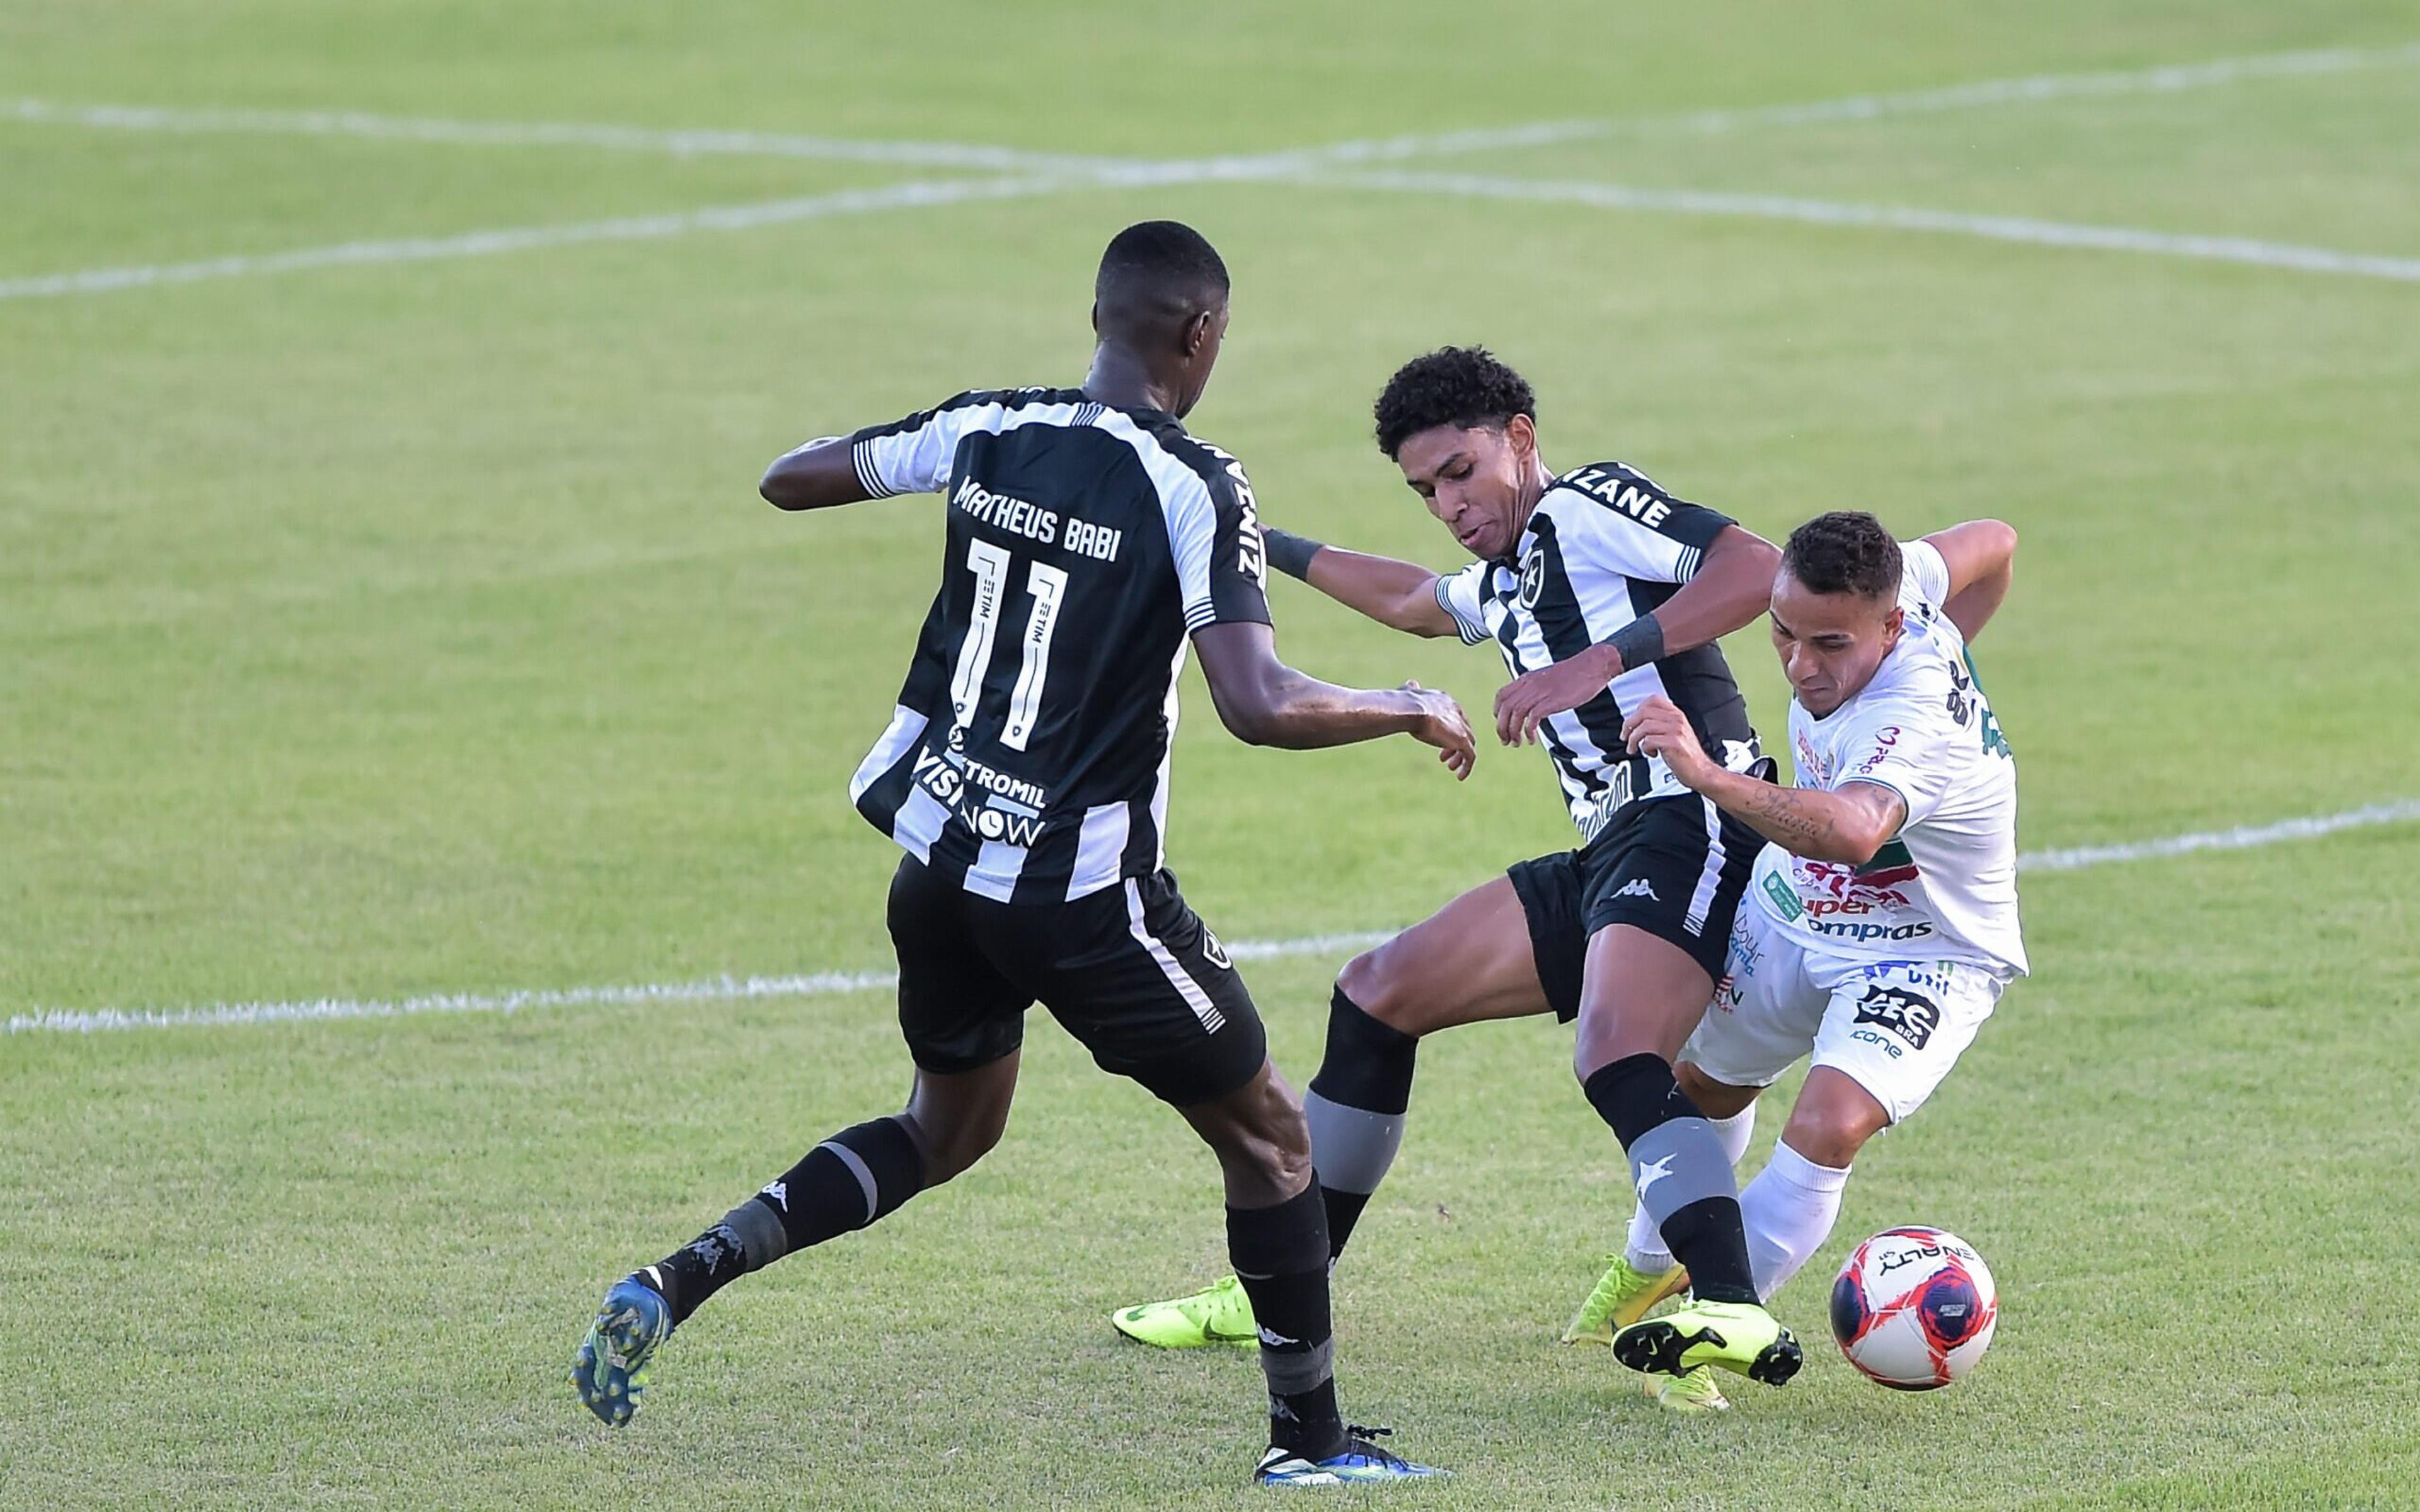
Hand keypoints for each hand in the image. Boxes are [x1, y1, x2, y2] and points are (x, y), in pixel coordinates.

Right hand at [1401, 682, 1474, 780]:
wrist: (1412, 710)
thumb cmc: (1406, 703)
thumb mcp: (1409, 693)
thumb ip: (1412, 689)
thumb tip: (1411, 684)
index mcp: (1446, 701)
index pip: (1455, 717)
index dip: (1449, 730)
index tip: (1439, 742)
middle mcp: (1457, 713)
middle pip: (1464, 731)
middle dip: (1454, 744)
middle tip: (1444, 757)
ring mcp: (1462, 728)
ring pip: (1468, 745)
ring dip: (1459, 756)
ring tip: (1450, 767)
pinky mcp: (1463, 741)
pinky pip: (1470, 757)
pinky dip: (1467, 767)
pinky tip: (1460, 777)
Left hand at [1492, 645, 1616, 746]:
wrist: (1592, 665)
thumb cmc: (1574, 674)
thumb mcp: (1548, 678)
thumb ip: (1536, 689)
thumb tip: (1532, 704)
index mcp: (1527, 678)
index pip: (1502, 695)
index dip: (1498, 712)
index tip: (1502, 724)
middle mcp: (1530, 684)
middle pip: (1505, 708)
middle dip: (1501, 727)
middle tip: (1506, 741)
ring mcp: (1540, 692)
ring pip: (1515, 714)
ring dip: (1513, 732)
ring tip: (1517, 743)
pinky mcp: (1552, 700)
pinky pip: (1532, 718)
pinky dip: (1528, 731)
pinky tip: (1532, 739)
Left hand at [1620, 695, 1716, 789]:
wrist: (1701, 771)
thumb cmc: (1687, 755)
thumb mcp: (1676, 733)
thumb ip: (1661, 724)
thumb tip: (1638, 723)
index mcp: (1676, 715)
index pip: (1653, 700)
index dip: (1638, 709)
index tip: (1632, 721)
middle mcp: (1677, 719)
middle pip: (1644, 712)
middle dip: (1629, 724)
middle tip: (1625, 736)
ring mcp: (1676, 730)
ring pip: (1644, 726)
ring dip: (1634, 739)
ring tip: (1634, 748)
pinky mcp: (1674, 743)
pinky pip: (1649, 740)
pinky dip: (1645, 748)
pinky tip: (1651, 753)